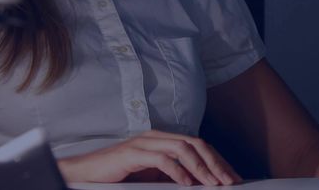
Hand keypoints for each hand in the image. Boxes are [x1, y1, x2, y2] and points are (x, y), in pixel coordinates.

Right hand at [57, 130, 242, 185]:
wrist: (86, 173)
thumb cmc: (119, 175)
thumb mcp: (152, 175)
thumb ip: (174, 174)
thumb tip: (201, 183)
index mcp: (163, 139)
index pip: (198, 145)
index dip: (217, 160)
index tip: (232, 176)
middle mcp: (157, 136)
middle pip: (195, 144)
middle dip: (215, 163)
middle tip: (230, 181)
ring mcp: (144, 142)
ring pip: (182, 149)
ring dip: (201, 168)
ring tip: (213, 183)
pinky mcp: (133, 153)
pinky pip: (161, 159)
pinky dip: (177, 171)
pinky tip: (187, 183)